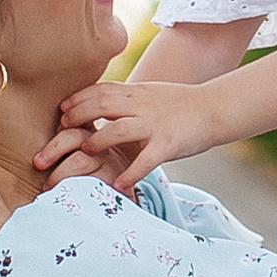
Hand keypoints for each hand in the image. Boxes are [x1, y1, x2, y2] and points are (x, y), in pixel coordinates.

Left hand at [34, 80, 212, 193]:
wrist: (214, 109)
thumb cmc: (179, 105)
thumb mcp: (150, 94)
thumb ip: (126, 99)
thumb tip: (99, 104)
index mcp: (136, 94)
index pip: (101, 90)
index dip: (78, 98)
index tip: (61, 109)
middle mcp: (142, 107)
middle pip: (103, 105)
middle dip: (78, 116)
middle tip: (62, 131)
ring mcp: (155, 126)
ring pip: (119, 129)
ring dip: (98, 140)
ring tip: (84, 151)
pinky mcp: (169, 145)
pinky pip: (146, 161)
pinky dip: (129, 174)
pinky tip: (117, 185)